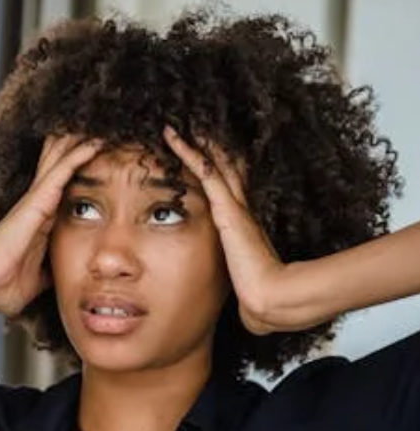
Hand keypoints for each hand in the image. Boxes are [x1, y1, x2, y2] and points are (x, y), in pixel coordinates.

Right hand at [0, 135, 101, 316]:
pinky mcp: (38, 200)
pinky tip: (95, 141)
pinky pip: (63, 170)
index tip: (98, 157)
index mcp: (40, 221)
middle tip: (99, 126)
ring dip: (81, 142)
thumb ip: (51, 271)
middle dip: (77, 146)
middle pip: (59, 165)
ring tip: (101, 123)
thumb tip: (65, 280)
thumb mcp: (38, 278)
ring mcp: (37, 200)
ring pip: (62, 160)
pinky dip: (79, 154)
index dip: (77, 169)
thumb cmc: (5, 284)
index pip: (62, 187)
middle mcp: (38, 204)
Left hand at [163, 126, 285, 334]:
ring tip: (174, 119)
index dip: (211, 167)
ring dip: (194, 139)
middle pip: (221, 166)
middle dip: (205, 144)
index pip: (223, 188)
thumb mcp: (238, 283)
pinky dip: (187, 151)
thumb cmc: (259, 298)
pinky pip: (203, 171)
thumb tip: (236, 301)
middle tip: (185, 121)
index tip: (196, 152)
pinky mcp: (226, 208)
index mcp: (240, 226)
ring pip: (212, 161)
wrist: (271, 301)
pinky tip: (170, 134)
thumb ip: (232, 282)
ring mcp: (233, 206)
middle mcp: (238, 209)